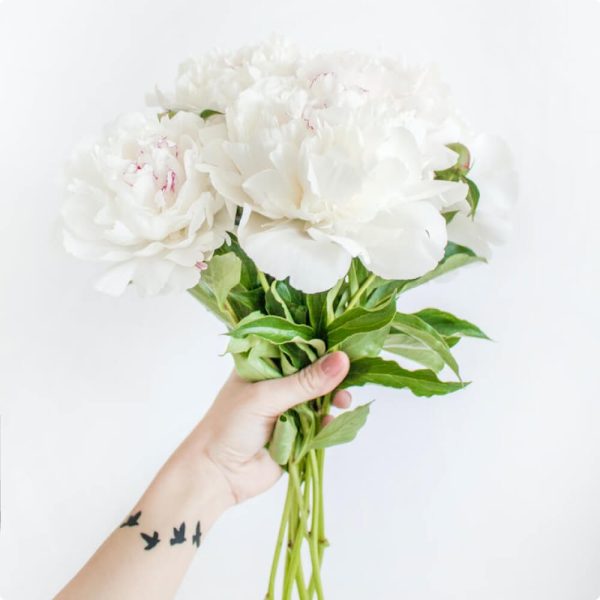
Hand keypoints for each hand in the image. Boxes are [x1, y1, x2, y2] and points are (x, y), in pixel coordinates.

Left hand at [190, 351, 350, 504]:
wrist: (216, 475)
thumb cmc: (229, 426)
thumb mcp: (266, 397)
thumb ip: (305, 382)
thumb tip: (342, 360)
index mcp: (263, 364)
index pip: (297, 346)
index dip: (321, 345)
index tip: (346, 343)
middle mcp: (277, 384)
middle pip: (313, 372)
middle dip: (332, 374)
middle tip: (350, 375)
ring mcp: (288, 408)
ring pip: (320, 398)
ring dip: (334, 398)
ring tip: (343, 400)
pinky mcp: (298, 433)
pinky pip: (320, 424)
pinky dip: (329, 422)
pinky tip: (332, 421)